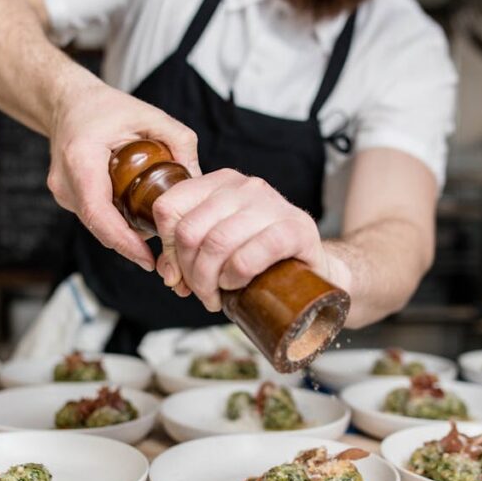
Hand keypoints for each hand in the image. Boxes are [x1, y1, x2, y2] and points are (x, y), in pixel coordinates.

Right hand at [46, 79, 200, 270]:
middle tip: (166, 252)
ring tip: (157, 232)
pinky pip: (95, 217)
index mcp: (81, 158)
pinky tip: (140, 217)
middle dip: (132, 243)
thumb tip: (198, 178)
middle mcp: (65, 181)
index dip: (124, 241)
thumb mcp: (150, 115)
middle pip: (100, 226)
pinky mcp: (67, 198)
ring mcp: (62, 192)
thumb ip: (179, 141)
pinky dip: (117, 222)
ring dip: (125, 233)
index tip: (148, 259)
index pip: (98, 213)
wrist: (69, 103)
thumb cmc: (107, 107)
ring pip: (98, 225)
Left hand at [151, 169, 331, 311]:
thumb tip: (167, 273)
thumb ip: (186, 252)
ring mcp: (272, 204)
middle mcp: (244, 186)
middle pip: (190, 230)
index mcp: (219, 183)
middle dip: (189, 272)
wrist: (314, 268)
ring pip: (217, 243)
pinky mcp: (296, 228)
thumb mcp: (217, 246)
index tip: (177, 273)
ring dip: (209, 281)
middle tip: (200, 292)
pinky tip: (236, 285)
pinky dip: (236, 276)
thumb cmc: (260, 258)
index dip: (167, 247)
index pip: (168, 206)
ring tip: (216, 297)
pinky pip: (250, 254)